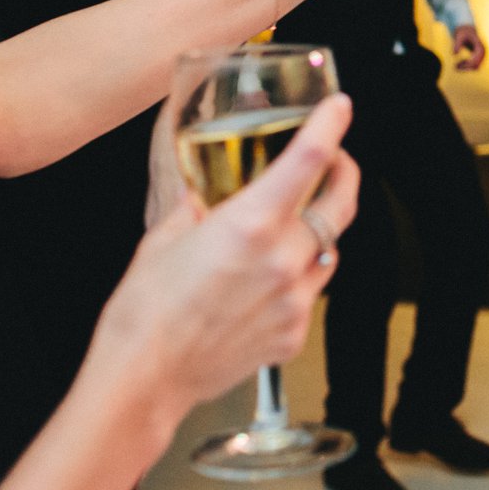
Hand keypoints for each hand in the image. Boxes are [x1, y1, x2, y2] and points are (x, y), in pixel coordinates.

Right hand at [100, 93, 360, 416]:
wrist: (144, 381)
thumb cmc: (144, 312)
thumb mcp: (164, 238)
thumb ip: (194, 208)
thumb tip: (203, 195)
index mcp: (251, 225)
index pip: (308, 160)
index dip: (331, 126)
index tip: (341, 108)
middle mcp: (283, 260)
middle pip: (340, 205)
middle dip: (344, 174)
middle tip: (338, 161)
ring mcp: (294, 301)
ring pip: (330, 252)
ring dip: (321, 232)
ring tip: (297, 226)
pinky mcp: (292, 335)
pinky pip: (311, 296)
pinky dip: (299, 282)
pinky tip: (270, 283)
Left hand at [452, 25, 485, 71]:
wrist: (467, 25)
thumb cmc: (462, 30)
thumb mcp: (459, 35)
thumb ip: (457, 44)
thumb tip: (454, 54)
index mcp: (480, 47)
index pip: (475, 61)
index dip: (465, 66)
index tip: (455, 66)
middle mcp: (483, 51)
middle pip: (476, 66)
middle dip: (466, 68)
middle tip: (455, 67)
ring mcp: (482, 53)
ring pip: (476, 67)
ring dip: (466, 68)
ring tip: (456, 65)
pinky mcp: (479, 55)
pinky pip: (475, 64)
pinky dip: (467, 66)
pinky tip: (460, 62)